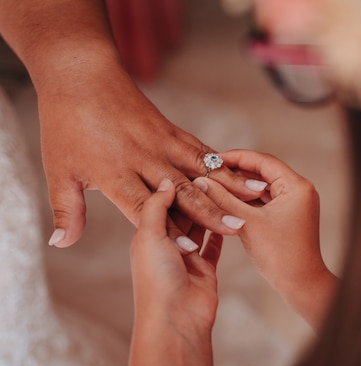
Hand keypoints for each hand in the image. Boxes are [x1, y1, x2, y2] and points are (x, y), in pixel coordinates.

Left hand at [38, 67, 262, 246]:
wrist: (80, 74)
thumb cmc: (65, 125)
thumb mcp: (58, 171)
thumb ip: (66, 210)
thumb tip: (61, 244)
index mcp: (115, 173)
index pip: (146, 208)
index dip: (169, 229)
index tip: (192, 250)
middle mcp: (144, 159)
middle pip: (183, 190)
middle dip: (212, 211)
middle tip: (239, 227)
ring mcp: (162, 142)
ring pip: (201, 167)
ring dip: (229, 183)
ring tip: (256, 195)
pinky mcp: (172, 130)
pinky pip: (202, 149)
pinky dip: (223, 163)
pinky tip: (242, 172)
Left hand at [130, 178, 221, 328]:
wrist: (175, 320)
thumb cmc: (156, 280)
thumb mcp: (149, 237)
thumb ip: (156, 207)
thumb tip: (166, 181)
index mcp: (148, 233)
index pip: (164, 199)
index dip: (179, 181)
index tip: (192, 163)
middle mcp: (166, 242)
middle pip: (185, 210)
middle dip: (199, 193)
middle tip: (217, 172)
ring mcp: (187, 255)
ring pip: (201, 224)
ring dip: (212, 209)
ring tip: (227, 189)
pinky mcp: (205, 267)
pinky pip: (215, 245)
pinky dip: (221, 231)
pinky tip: (230, 214)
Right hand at [193, 149, 337, 328]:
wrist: (300, 284)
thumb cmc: (279, 255)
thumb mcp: (247, 223)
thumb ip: (223, 199)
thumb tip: (201, 180)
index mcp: (296, 186)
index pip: (263, 161)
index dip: (236, 157)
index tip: (212, 159)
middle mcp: (300, 190)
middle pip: (262, 172)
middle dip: (235, 172)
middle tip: (209, 171)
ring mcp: (295, 203)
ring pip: (262, 187)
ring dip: (240, 187)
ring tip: (213, 185)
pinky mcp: (289, 215)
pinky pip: (265, 201)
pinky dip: (247, 201)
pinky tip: (226, 200)